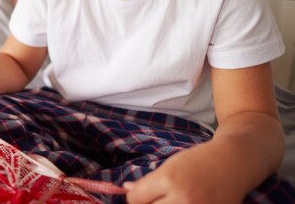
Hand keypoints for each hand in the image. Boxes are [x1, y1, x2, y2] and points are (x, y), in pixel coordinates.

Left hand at [124, 143, 245, 203]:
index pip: (135, 200)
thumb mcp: (170, 165)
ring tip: (169, 201)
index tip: (139, 195)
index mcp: (169, 180)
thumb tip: (126, 191)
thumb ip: (147, 182)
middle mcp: (183, 198)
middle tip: (154, 199)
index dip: (134, 198)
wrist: (234, 162)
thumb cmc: (199, 161)